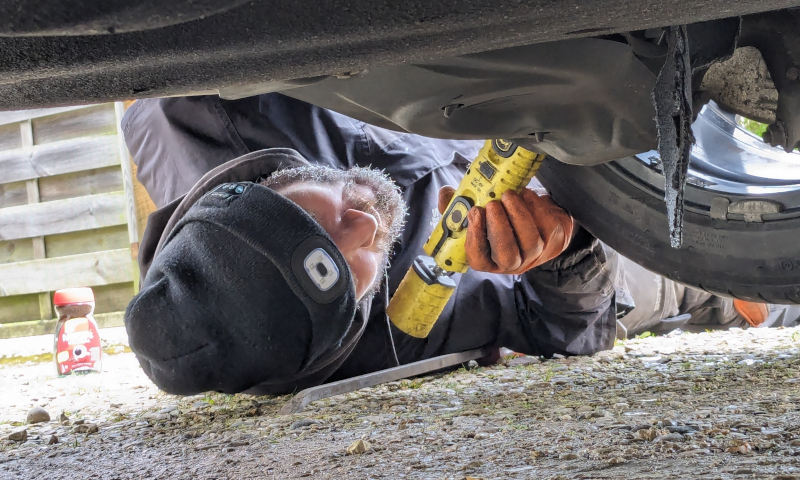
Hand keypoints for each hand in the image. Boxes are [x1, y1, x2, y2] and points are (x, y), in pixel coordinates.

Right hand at [438, 186, 574, 273]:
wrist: (537, 217)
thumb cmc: (501, 218)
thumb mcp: (478, 214)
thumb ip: (458, 206)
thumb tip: (445, 193)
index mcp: (489, 259)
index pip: (479, 260)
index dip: (475, 240)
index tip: (474, 213)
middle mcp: (512, 262)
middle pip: (507, 255)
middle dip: (499, 229)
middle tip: (492, 204)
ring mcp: (534, 254)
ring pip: (529, 242)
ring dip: (518, 216)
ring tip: (508, 194)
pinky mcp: (553, 240)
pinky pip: (546, 227)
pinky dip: (537, 209)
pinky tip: (526, 194)